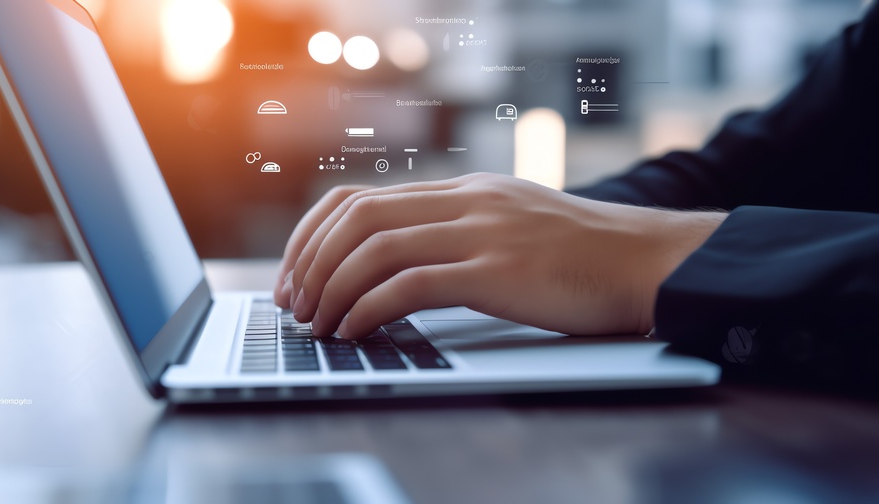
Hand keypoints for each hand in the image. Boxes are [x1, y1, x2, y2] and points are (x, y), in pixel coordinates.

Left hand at [274, 173, 725, 338]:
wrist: (650, 261)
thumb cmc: (585, 257)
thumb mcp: (513, 227)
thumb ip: (461, 233)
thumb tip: (400, 266)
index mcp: (463, 190)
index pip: (361, 196)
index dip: (313, 233)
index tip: (296, 271)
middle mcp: (465, 201)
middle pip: (357, 216)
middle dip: (309, 261)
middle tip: (292, 303)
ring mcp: (481, 232)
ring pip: (375, 247)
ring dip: (331, 287)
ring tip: (316, 323)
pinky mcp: (498, 271)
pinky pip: (411, 284)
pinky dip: (369, 308)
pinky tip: (356, 331)